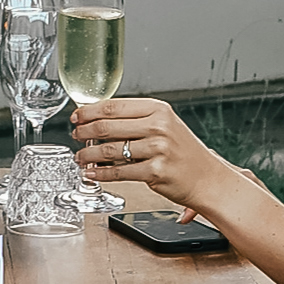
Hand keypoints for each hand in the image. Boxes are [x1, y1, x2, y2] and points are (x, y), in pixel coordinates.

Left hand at [71, 97, 222, 211]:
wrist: (208, 178)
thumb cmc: (184, 152)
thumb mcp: (165, 126)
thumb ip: (137, 121)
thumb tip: (99, 120)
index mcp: (158, 110)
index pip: (114, 106)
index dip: (89, 111)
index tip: (77, 116)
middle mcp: (158, 126)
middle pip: (108, 126)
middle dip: (84, 132)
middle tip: (75, 136)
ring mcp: (158, 149)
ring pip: (110, 150)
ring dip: (88, 154)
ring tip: (80, 157)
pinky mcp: (155, 172)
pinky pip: (119, 172)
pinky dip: (101, 173)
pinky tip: (91, 173)